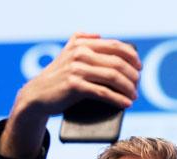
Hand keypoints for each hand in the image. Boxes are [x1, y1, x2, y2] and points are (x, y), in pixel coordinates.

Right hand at [0, 32, 141, 158]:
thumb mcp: (67, 54)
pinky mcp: (75, 86)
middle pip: (117, 63)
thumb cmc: (58, 77)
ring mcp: (77, 69)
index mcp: (82, 44)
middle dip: (132, 75)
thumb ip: (81, 41)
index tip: (139, 67)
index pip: (115, 46)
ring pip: (112, 77)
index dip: (131, 56)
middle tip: (137, 86)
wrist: (37, 95)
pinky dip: (118, 99)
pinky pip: (103, 92)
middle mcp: (80, 53)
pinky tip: (126, 104)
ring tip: (134, 96)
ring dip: (128, 88)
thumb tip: (98, 35)